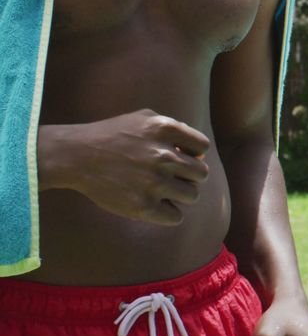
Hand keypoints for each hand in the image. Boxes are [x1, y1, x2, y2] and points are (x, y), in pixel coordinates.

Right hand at [38, 109, 209, 224]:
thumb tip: (200, 155)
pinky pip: (176, 217)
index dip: (193, 154)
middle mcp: (163, 155)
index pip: (203, 147)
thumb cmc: (113, 136)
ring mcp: (153, 182)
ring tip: (161, 190)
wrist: (75, 156)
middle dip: (188, 176)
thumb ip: (176, 130)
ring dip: (180, 194)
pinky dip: (168, 213)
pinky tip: (154, 203)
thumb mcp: (144, 119)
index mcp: (164, 129)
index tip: (179, 157)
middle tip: (169, 176)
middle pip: (201, 174)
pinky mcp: (142, 206)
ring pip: (192, 196)